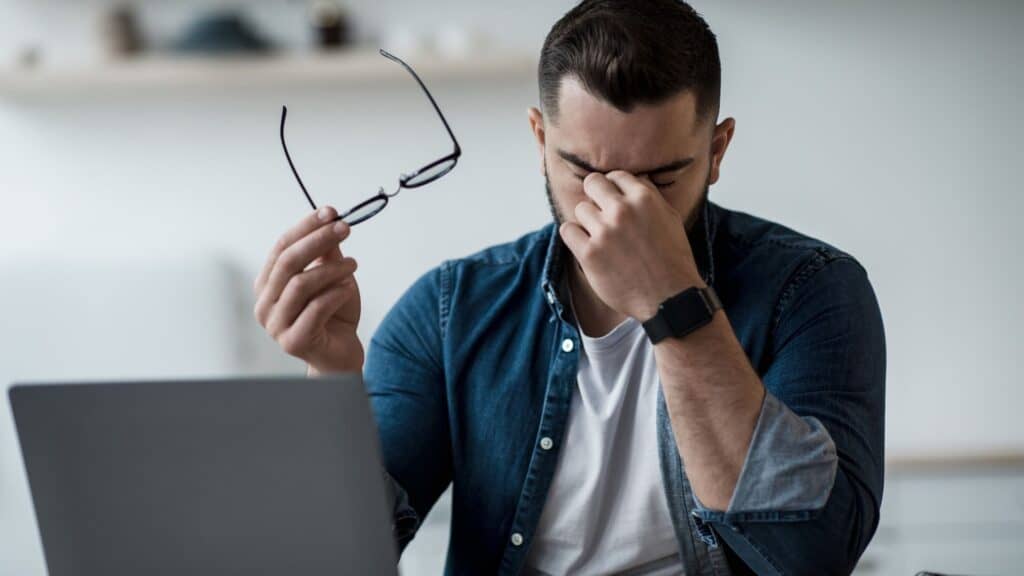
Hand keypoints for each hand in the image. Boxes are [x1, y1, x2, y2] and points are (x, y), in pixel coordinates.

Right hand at [254, 206, 362, 373]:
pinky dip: (336, 293)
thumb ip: (326, 253)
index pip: (281, 247)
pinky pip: (316, 308)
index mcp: (268, 284)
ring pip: (301, 284)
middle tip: (344, 228)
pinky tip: (349, 288)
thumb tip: (330, 220)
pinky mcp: (293, 341)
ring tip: (354, 265)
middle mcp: (265, 303)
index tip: (330, 212)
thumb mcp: (331, 277)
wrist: (340, 354)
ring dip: (332, 269)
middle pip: (288, 262)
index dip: (305, 227)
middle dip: (318, 240)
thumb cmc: (333, 314)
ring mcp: (275, 325)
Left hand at [559, 171, 703, 320]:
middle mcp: (622, 211)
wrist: (669, 298)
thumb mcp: (670, 219)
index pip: (616, 176)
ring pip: (580, 209)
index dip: (614, 188)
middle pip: (592, 183)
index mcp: (644, 198)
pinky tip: (586, 245)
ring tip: (600, 236)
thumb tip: (635, 179)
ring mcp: (604, 232)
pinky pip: (567, 230)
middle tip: (601, 213)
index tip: (614, 201)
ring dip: (587, 221)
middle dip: (595, 196)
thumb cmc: (672, 260)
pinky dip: (574, 236)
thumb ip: (651, 197)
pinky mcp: (589, 254)